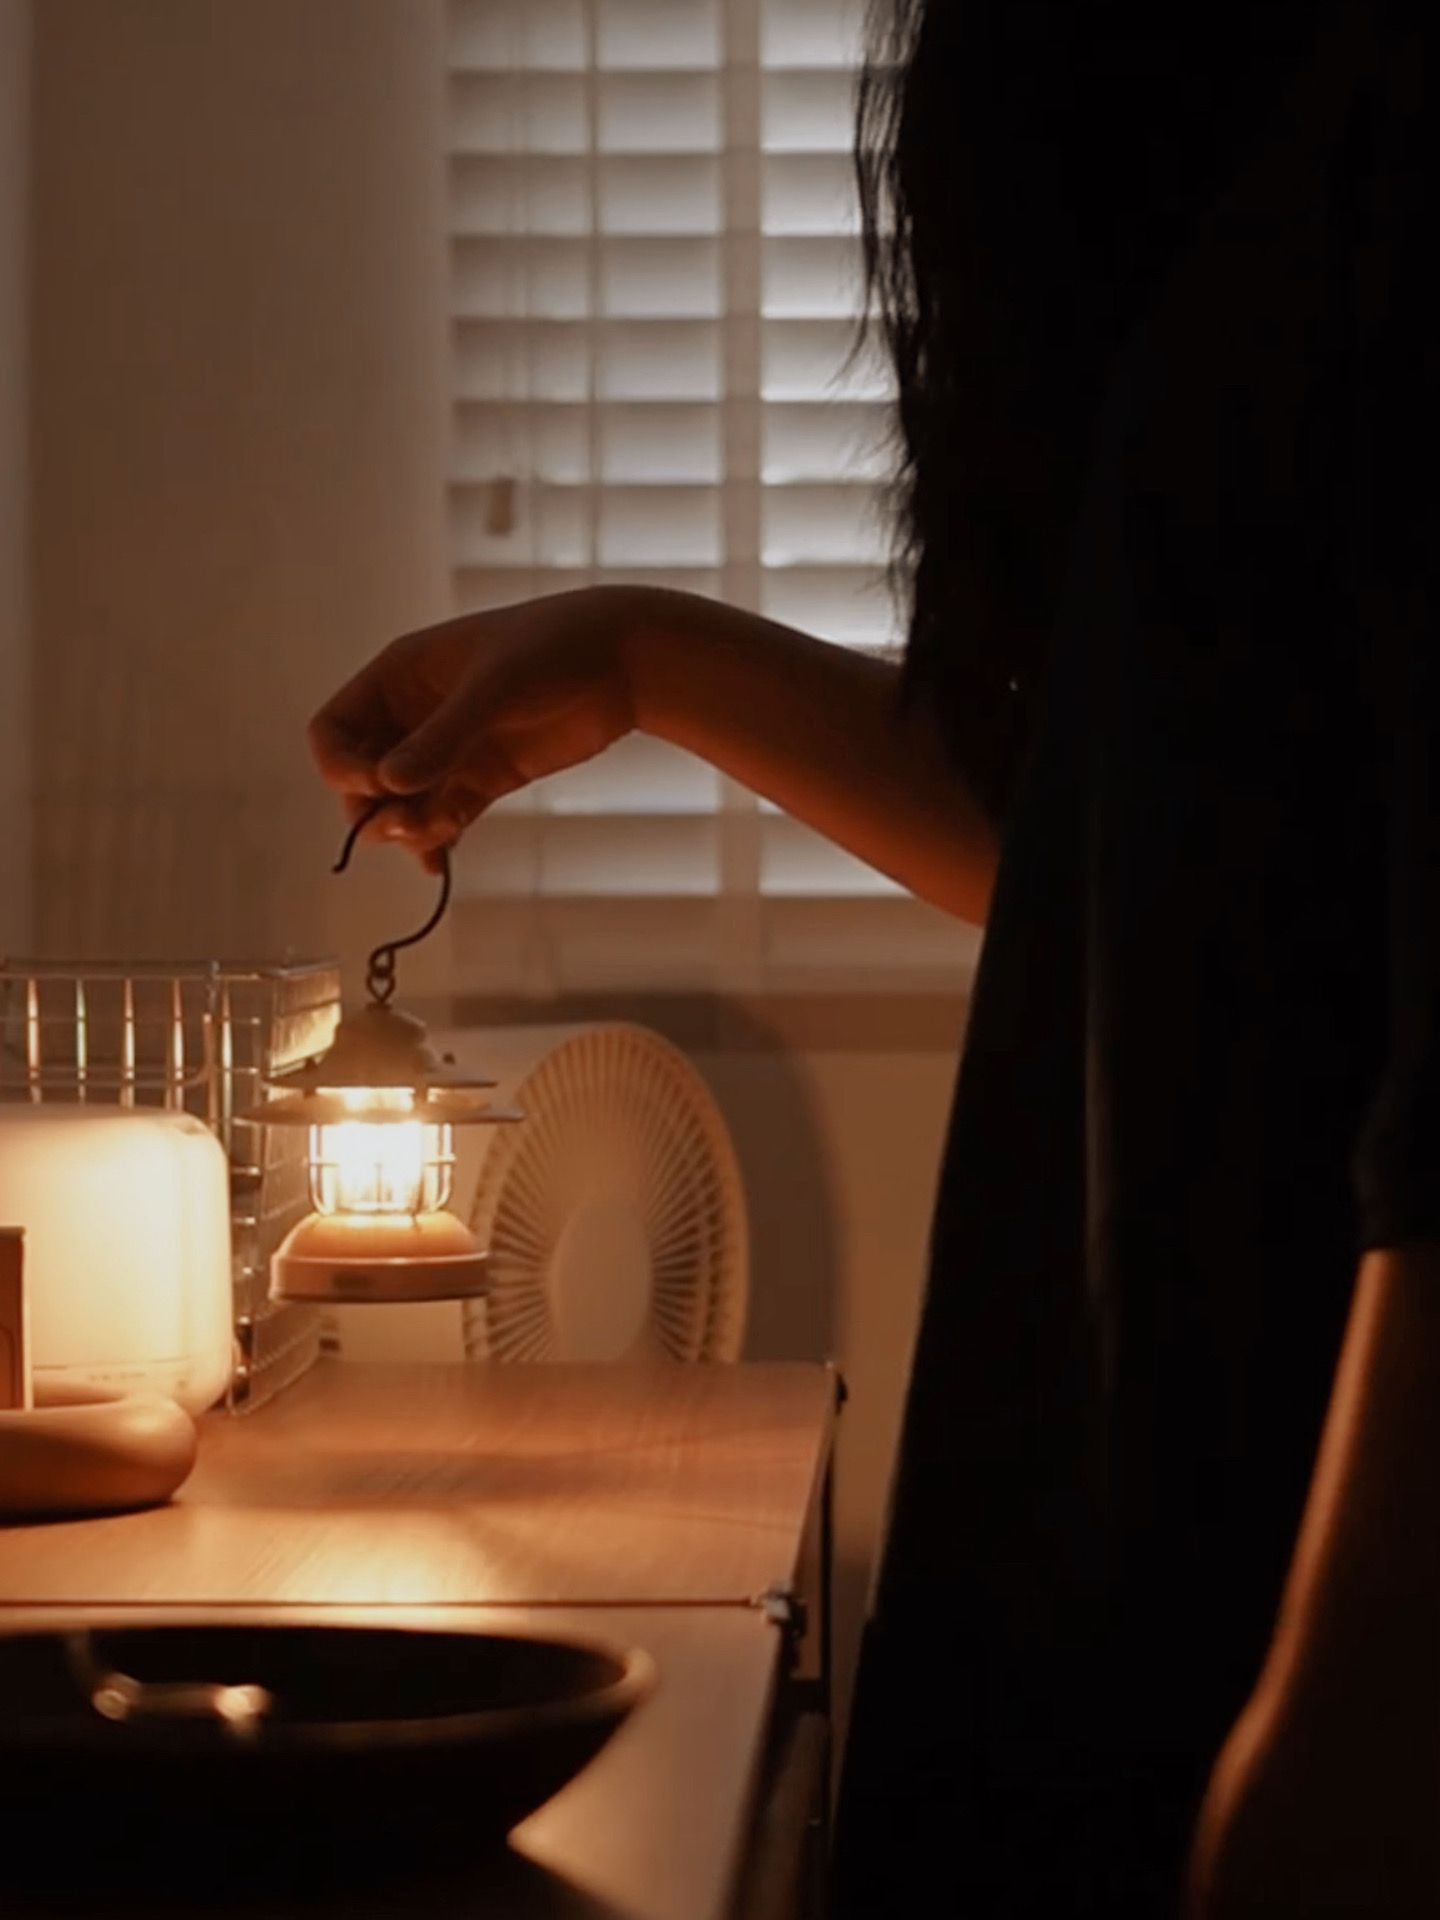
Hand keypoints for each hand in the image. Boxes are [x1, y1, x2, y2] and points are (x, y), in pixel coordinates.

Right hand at [308, 587, 634, 870]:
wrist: (625, 661)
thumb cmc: (553, 651)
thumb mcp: (493, 687)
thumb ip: (442, 737)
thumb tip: (388, 785)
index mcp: (400, 676)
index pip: (335, 729)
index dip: (340, 765)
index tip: (372, 788)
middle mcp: (416, 715)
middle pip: (361, 774)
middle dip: (372, 807)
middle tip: (403, 826)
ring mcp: (451, 749)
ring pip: (403, 803)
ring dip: (406, 828)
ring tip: (433, 841)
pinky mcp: (485, 777)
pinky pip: (443, 816)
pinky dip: (437, 839)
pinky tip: (440, 861)